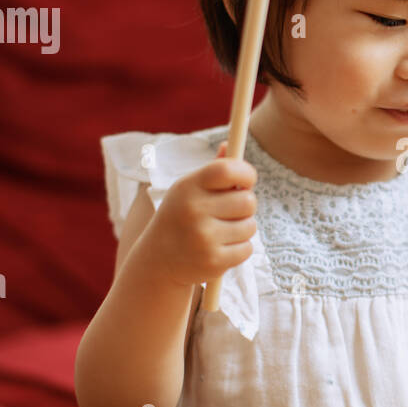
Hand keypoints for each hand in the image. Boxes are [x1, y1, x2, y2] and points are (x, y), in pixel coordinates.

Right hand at [137, 140, 258, 287]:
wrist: (157, 262)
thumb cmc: (180, 218)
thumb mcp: (187, 191)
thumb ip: (212, 170)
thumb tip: (227, 145)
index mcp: (188, 187)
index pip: (227, 170)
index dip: (246, 173)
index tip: (247, 181)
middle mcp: (194, 210)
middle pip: (248, 200)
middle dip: (245, 206)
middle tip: (232, 211)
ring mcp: (203, 237)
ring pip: (250, 226)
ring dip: (242, 229)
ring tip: (222, 231)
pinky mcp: (213, 261)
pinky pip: (247, 248)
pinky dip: (239, 249)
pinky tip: (221, 248)